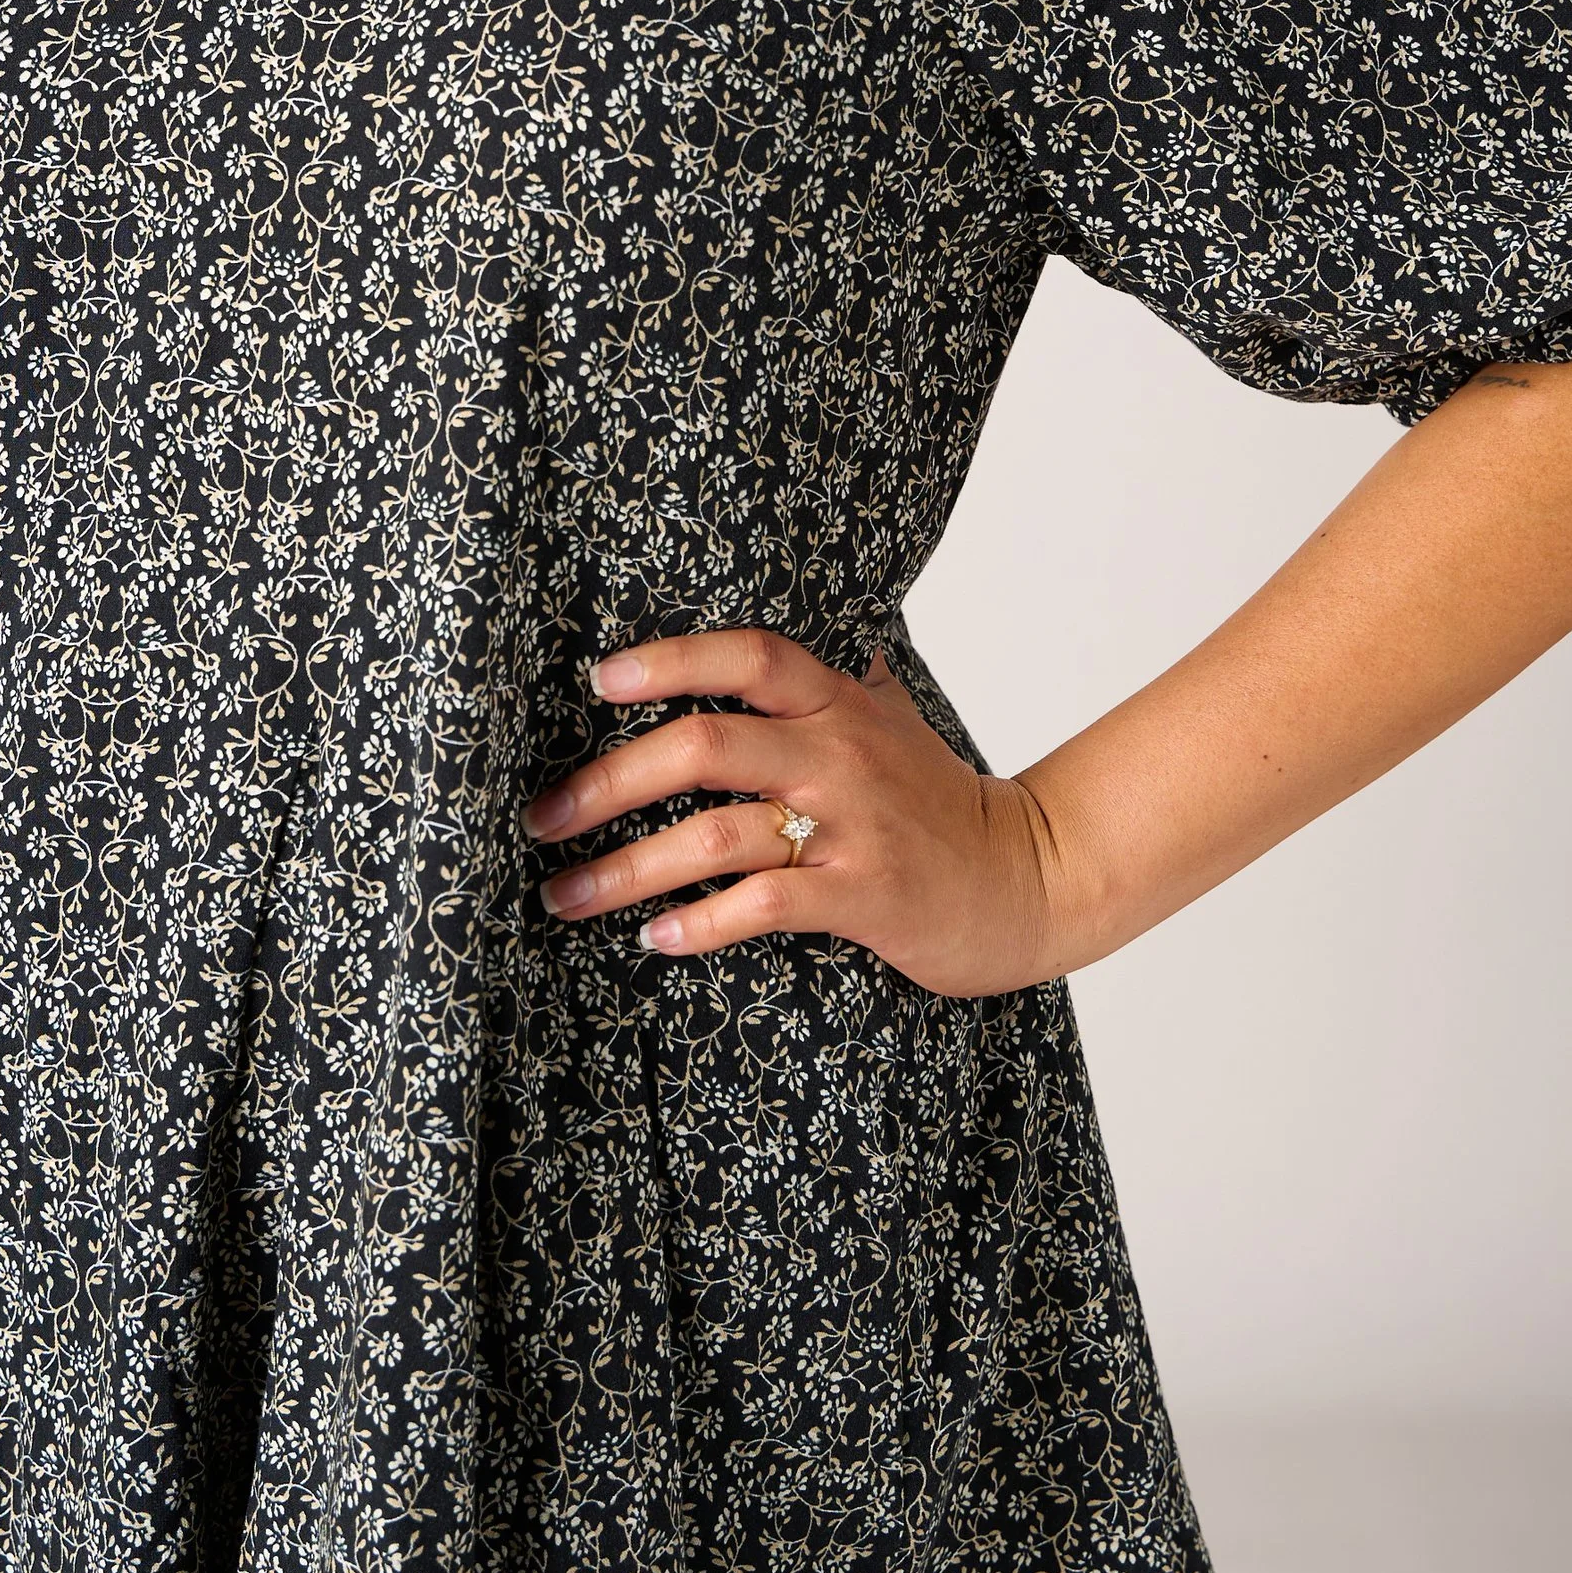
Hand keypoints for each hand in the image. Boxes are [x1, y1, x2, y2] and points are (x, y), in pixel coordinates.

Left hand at [523, 629, 1100, 996]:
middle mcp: (839, 754)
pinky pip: (762, 905)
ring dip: (625, 870)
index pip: (748, 657)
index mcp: (838, 703)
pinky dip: (697, 923)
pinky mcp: (864, 897)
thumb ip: (829, 678)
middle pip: (704, 746)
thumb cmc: (940, 803)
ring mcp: (851, 827)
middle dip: (607, 782)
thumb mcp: (891, 718)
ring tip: (567, 896)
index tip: (597, 680)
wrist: (1029, 878)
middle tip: (542, 818)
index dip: (669, 659)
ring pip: (715, 836)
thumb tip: (756, 634)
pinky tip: (653, 938)